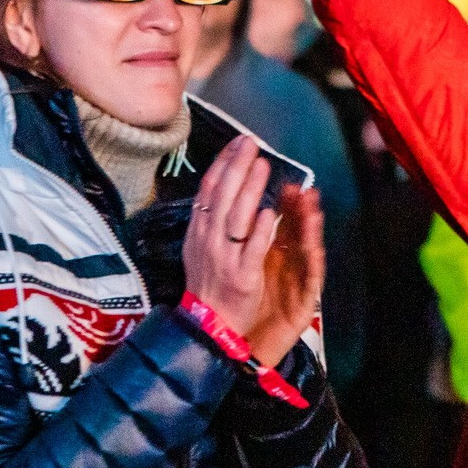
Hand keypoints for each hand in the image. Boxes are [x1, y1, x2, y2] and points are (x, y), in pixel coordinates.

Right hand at [184, 135, 280, 346]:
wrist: (207, 324)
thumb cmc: (208, 282)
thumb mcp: (200, 245)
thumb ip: (210, 218)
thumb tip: (221, 185)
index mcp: (198, 230)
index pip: (208, 190)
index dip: (222, 164)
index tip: (237, 143)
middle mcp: (208, 240)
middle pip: (221, 197)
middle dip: (236, 167)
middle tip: (251, 144)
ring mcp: (224, 257)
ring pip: (236, 218)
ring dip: (249, 190)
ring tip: (262, 166)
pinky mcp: (242, 275)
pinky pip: (250, 250)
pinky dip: (258, 231)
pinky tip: (269, 212)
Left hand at [242, 184, 325, 369]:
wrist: (244, 345)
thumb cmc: (245, 305)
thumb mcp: (243, 267)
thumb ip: (250, 239)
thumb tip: (248, 207)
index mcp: (270, 253)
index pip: (277, 220)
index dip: (280, 198)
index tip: (277, 176)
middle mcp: (287, 264)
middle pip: (295, 231)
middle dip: (298, 207)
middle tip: (302, 187)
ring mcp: (298, 283)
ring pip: (307, 251)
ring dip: (311, 229)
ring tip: (313, 208)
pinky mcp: (305, 304)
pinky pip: (310, 280)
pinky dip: (312, 262)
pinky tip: (312, 247)